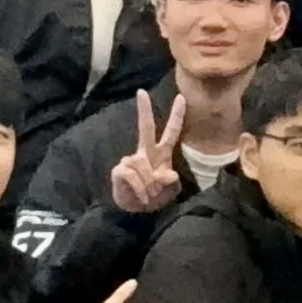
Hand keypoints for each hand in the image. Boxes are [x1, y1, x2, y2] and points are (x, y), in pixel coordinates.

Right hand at [109, 90, 185, 213]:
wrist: (137, 210)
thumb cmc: (156, 197)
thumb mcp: (170, 191)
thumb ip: (172, 182)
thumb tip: (167, 174)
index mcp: (162, 154)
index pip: (171, 132)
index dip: (177, 117)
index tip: (181, 97)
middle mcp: (146, 153)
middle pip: (145, 128)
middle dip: (144, 110)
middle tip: (141, 92)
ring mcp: (131, 160)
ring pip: (142, 165)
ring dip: (149, 184)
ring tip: (150, 194)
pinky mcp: (120, 170)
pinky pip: (132, 175)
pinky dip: (139, 188)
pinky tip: (141, 196)